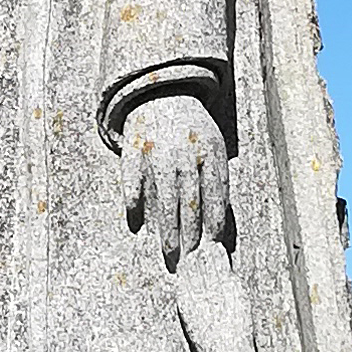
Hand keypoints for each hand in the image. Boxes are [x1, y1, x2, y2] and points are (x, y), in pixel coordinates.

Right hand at [119, 95, 227, 266]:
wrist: (162, 93)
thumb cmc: (192, 129)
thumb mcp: (213, 146)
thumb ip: (216, 178)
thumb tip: (219, 222)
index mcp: (209, 152)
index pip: (214, 195)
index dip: (214, 222)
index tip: (213, 246)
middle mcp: (185, 153)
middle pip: (190, 201)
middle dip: (191, 233)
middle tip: (189, 259)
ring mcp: (158, 150)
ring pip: (164, 196)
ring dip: (166, 227)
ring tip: (168, 250)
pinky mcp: (134, 148)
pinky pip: (133, 179)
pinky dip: (134, 201)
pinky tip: (135, 222)